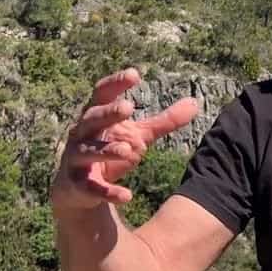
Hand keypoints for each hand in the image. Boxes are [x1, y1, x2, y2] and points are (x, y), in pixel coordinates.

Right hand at [50, 67, 197, 210]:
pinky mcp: (78, 186)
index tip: (134, 74)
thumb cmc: (110, 150)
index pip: (102, 94)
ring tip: (128, 149)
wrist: (79, 189)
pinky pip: (92, 188)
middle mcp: (82, 134)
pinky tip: (127, 196)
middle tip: (128, 107)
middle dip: (108, 113)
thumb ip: (164, 121)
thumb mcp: (139, 135)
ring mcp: (76, 159)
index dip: (115, 83)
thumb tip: (195, 103)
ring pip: (89, 151)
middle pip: (92, 119)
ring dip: (107, 150)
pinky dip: (108, 192)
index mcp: (96, 116)